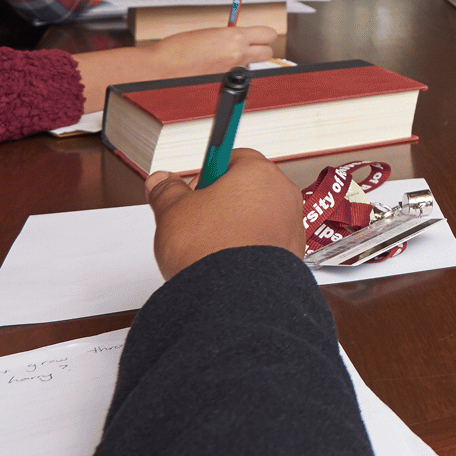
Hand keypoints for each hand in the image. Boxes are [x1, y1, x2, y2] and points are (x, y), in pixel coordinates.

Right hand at [145, 150, 305, 278]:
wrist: (234, 298)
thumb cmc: (212, 251)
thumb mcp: (173, 211)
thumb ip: (167, 191)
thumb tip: (162, 182)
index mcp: (258, 172)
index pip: (232, 157)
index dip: (206, 172)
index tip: (191, 188)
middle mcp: (283, 194)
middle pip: (247, 187)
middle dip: (221, 201)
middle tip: (196, 219)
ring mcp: (292, 225)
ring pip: (259, 216)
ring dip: (236, 226)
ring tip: (210, 245)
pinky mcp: (294, 255)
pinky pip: (267, 242)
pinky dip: (250, 248)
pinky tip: (227, 262)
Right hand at [156, 24, 277, 72]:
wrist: (162, 68)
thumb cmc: (178, 49)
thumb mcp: (209, 33)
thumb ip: (229, 35)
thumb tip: (240, 37)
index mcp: (234, 37)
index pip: (268, 34)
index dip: (265, 34)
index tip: (260, 34)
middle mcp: (238, 54)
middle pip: (268, 52)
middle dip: (261, 48)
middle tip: (250, 46)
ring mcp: (233, 71)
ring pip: (252, 65)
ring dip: (244, 62)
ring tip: (223, 58)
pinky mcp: (226, 84)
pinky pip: (237, 76)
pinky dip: (231, 73)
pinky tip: (216, 69)